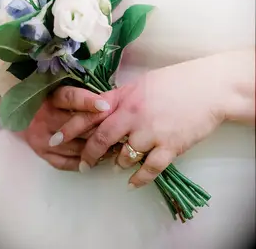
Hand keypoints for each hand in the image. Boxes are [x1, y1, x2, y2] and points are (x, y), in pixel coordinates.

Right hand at [21, 86, 111, 170]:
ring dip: (94, 149)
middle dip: (99, 130)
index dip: (88, 102)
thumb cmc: (47, 98)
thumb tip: (108, 100)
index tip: (106, 106)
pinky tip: (93, 160)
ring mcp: (41, 137)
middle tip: (118, 132)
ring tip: (112, 148)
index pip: (70, 98)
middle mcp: (44, 117)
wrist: (18, 111)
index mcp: (50, 97)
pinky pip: (65, 162)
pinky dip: (81, 162)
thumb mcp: (59, 90)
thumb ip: (79, 95)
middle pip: (76, 126)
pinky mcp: (39, 152)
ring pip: (74, 146)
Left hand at [58, 55, 229, 181]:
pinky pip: (149, 169)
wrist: (209, 88)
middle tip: (82, 165)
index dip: (69, 128)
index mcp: (125, 97)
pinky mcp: (169, 146)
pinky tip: (133, 182)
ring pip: (123, 157)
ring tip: (116, 166)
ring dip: (117, 164)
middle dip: (88, 155)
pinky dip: (138, 178)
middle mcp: (133, 115)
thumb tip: (104, 109)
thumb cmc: (176, 81)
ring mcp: (151, 132)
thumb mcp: (143, 83)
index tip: (54, 139)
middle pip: (101, 140)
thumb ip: (122, 97)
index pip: (89, 114)